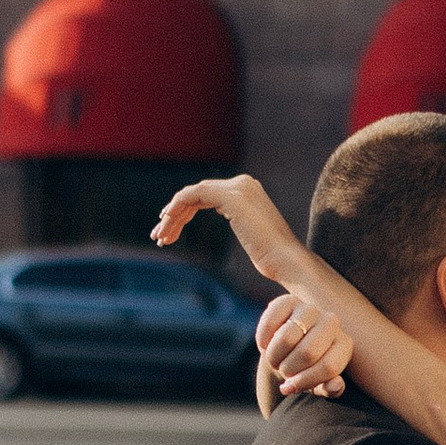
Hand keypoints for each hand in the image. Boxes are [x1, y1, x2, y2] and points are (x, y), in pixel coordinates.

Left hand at [153, 174, 299, 283]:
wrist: (287, 261)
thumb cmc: (273, 258)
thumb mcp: (251, 234)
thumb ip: (239, 220)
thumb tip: (232, 219)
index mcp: (247, 190)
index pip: (205, 195)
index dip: (182, 213)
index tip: (168, 232)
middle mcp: (243, 183)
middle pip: (195, 195)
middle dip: (174, 216)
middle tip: (158, 237)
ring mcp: (237, 188)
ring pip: (190, 196)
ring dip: (171, 217)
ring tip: (160, 239)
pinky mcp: (231, 196)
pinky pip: (192, 196)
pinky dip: (176, 209)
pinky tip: (167, 226)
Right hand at [259, 289, 350, 399]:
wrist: (287, 351)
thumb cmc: (306, 371)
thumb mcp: (319, 385)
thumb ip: (330, 389)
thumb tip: (335, 385)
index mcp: (344, 345)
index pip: (328, 367)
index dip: (305, 381)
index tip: (292, 387)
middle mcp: (332, 322)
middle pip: (308, 353)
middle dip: (289, 369)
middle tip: (284, 371)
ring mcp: (310, 309)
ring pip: (286, 339)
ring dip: (274, 357)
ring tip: (275, 360)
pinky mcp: (288, 301)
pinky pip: (270, 323)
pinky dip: (263, 341)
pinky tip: (266, 345)